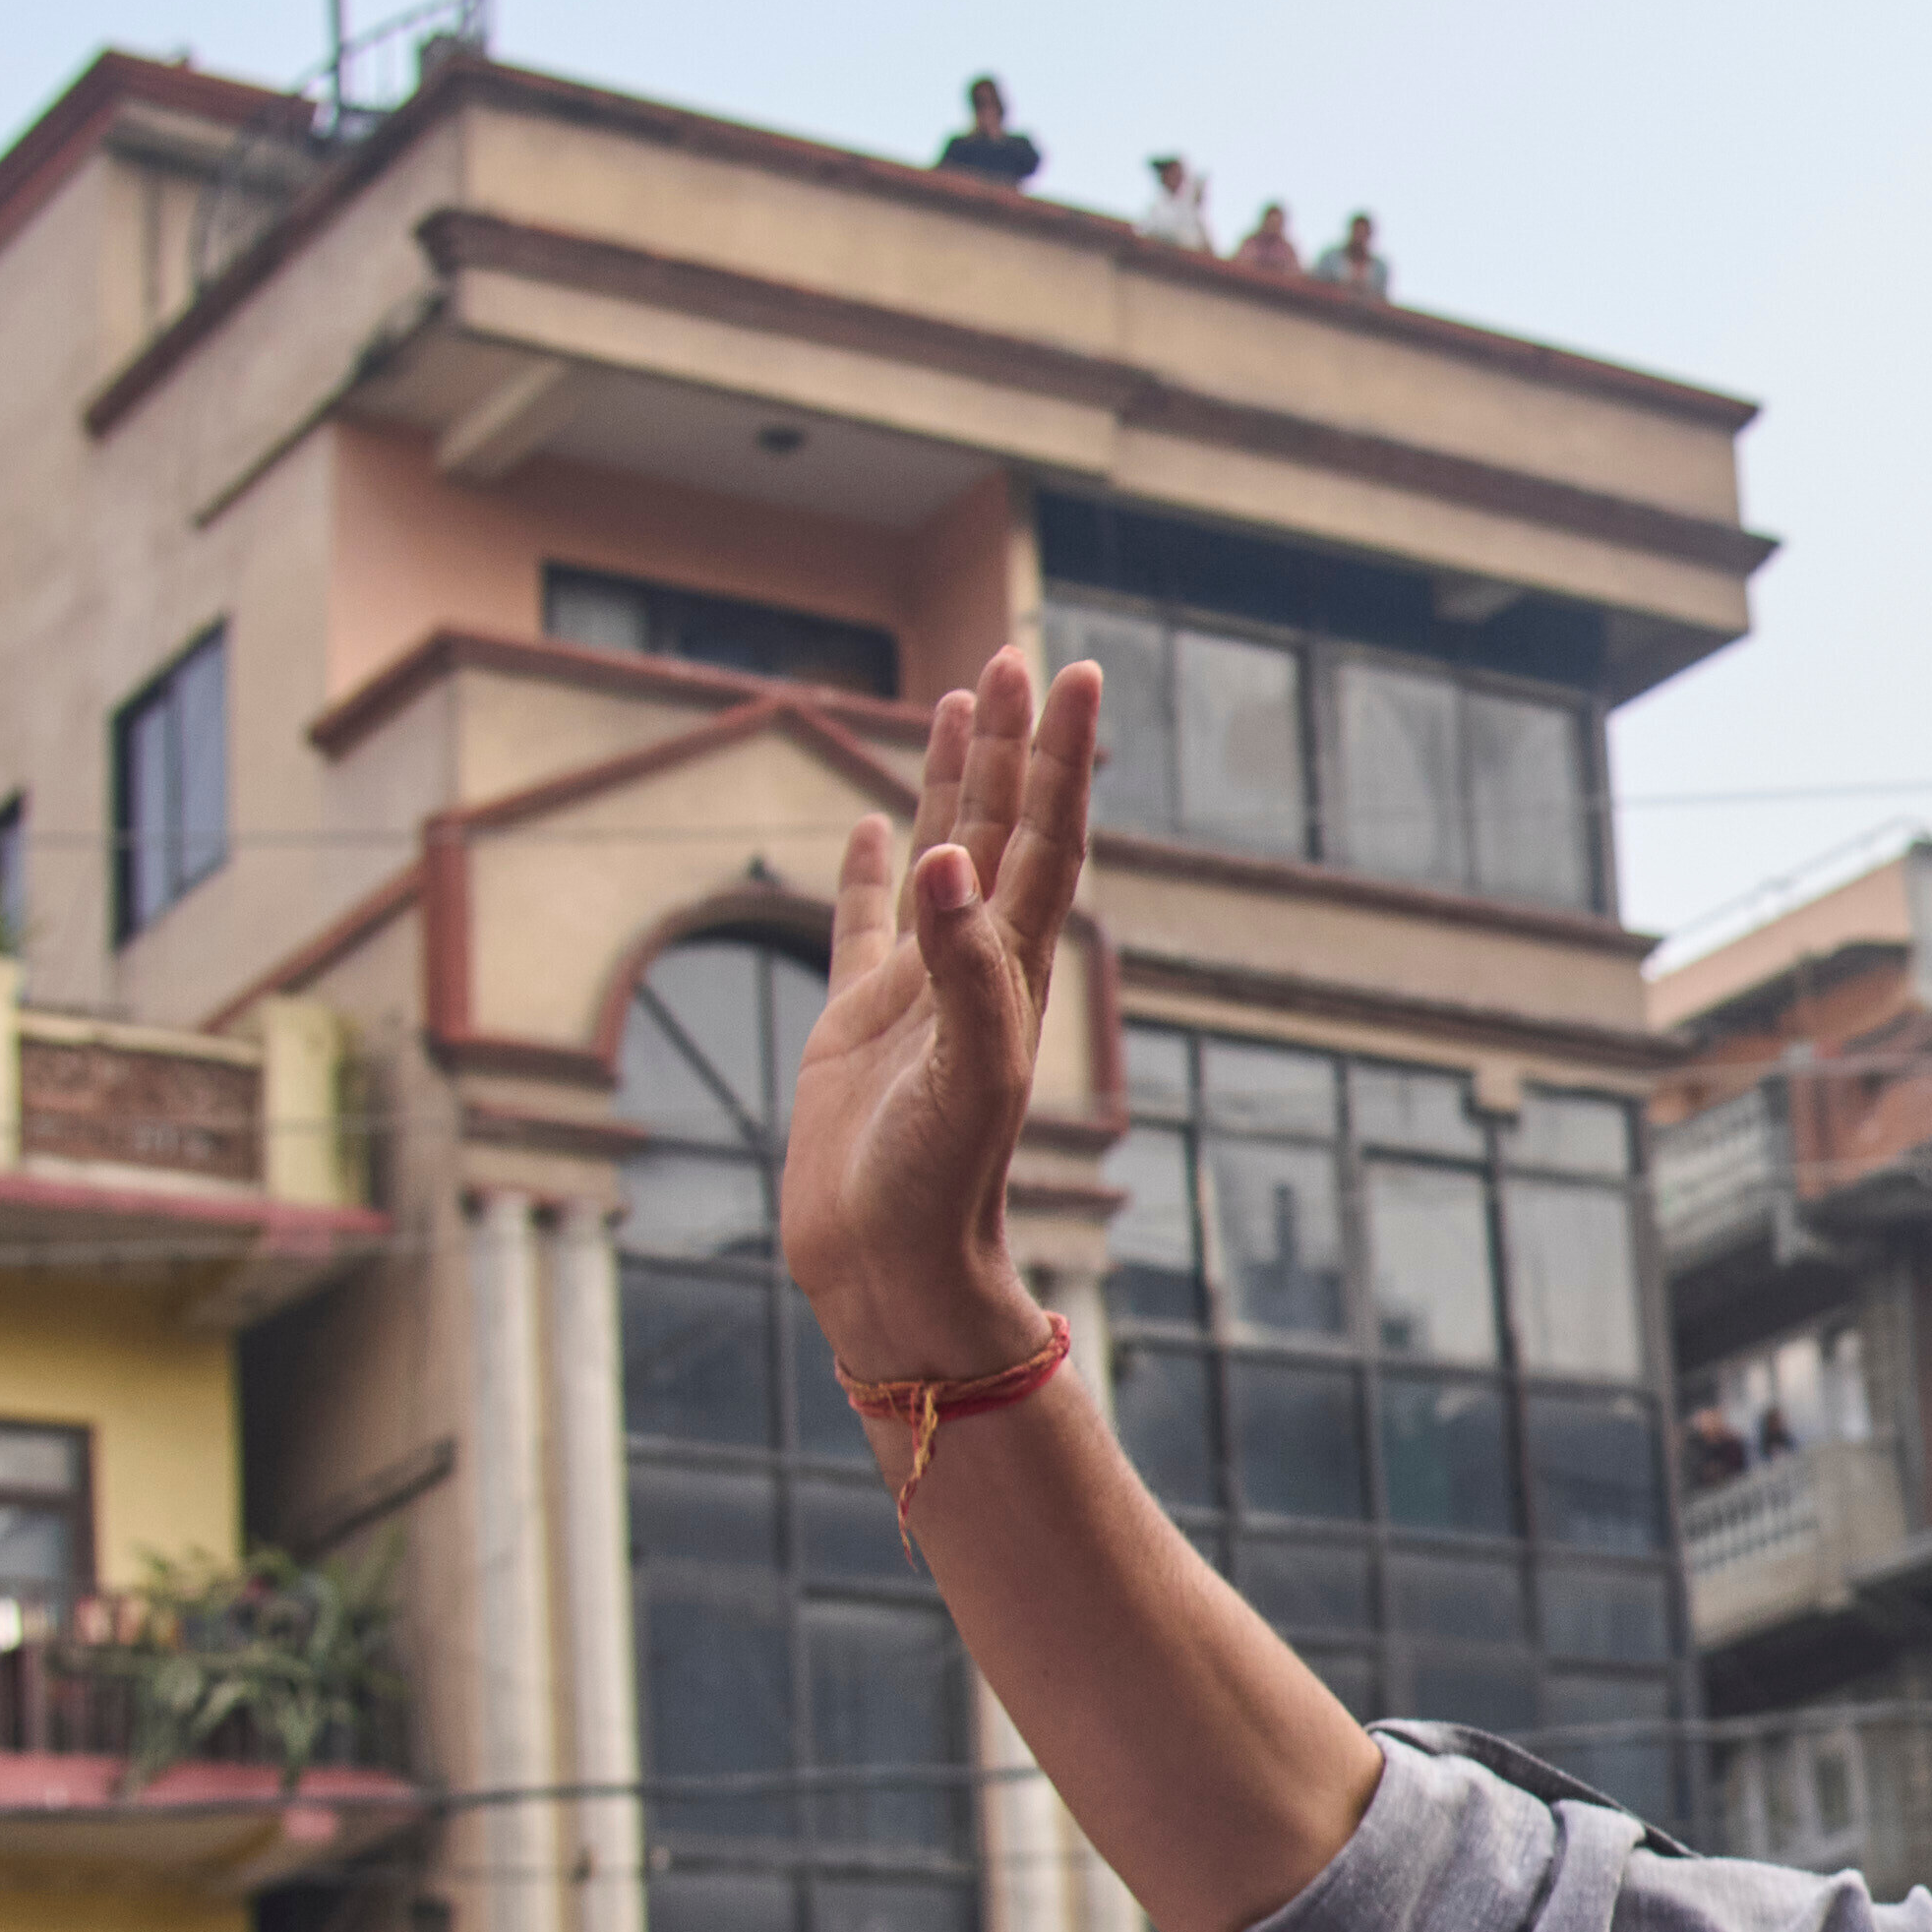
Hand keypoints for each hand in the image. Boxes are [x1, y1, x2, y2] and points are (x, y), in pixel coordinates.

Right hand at [780, 648, 1104, 1382]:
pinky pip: (863, 927)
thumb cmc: (942, 1189)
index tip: (1078, 674)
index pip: (1045, 839)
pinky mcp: (854, 1027)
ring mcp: (914, 994)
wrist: (894, 1276)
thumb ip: (963, 968)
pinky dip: (871, 873)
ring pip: (939, 861)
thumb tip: (944, 854)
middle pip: (1000, 829)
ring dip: (956, 784)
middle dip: (1014, 745)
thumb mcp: (966, 1075)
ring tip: (966, 701)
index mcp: (1013, 972)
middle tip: (1020, 655)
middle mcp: (972, 969)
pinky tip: (876, 826)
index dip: (1063, 759)